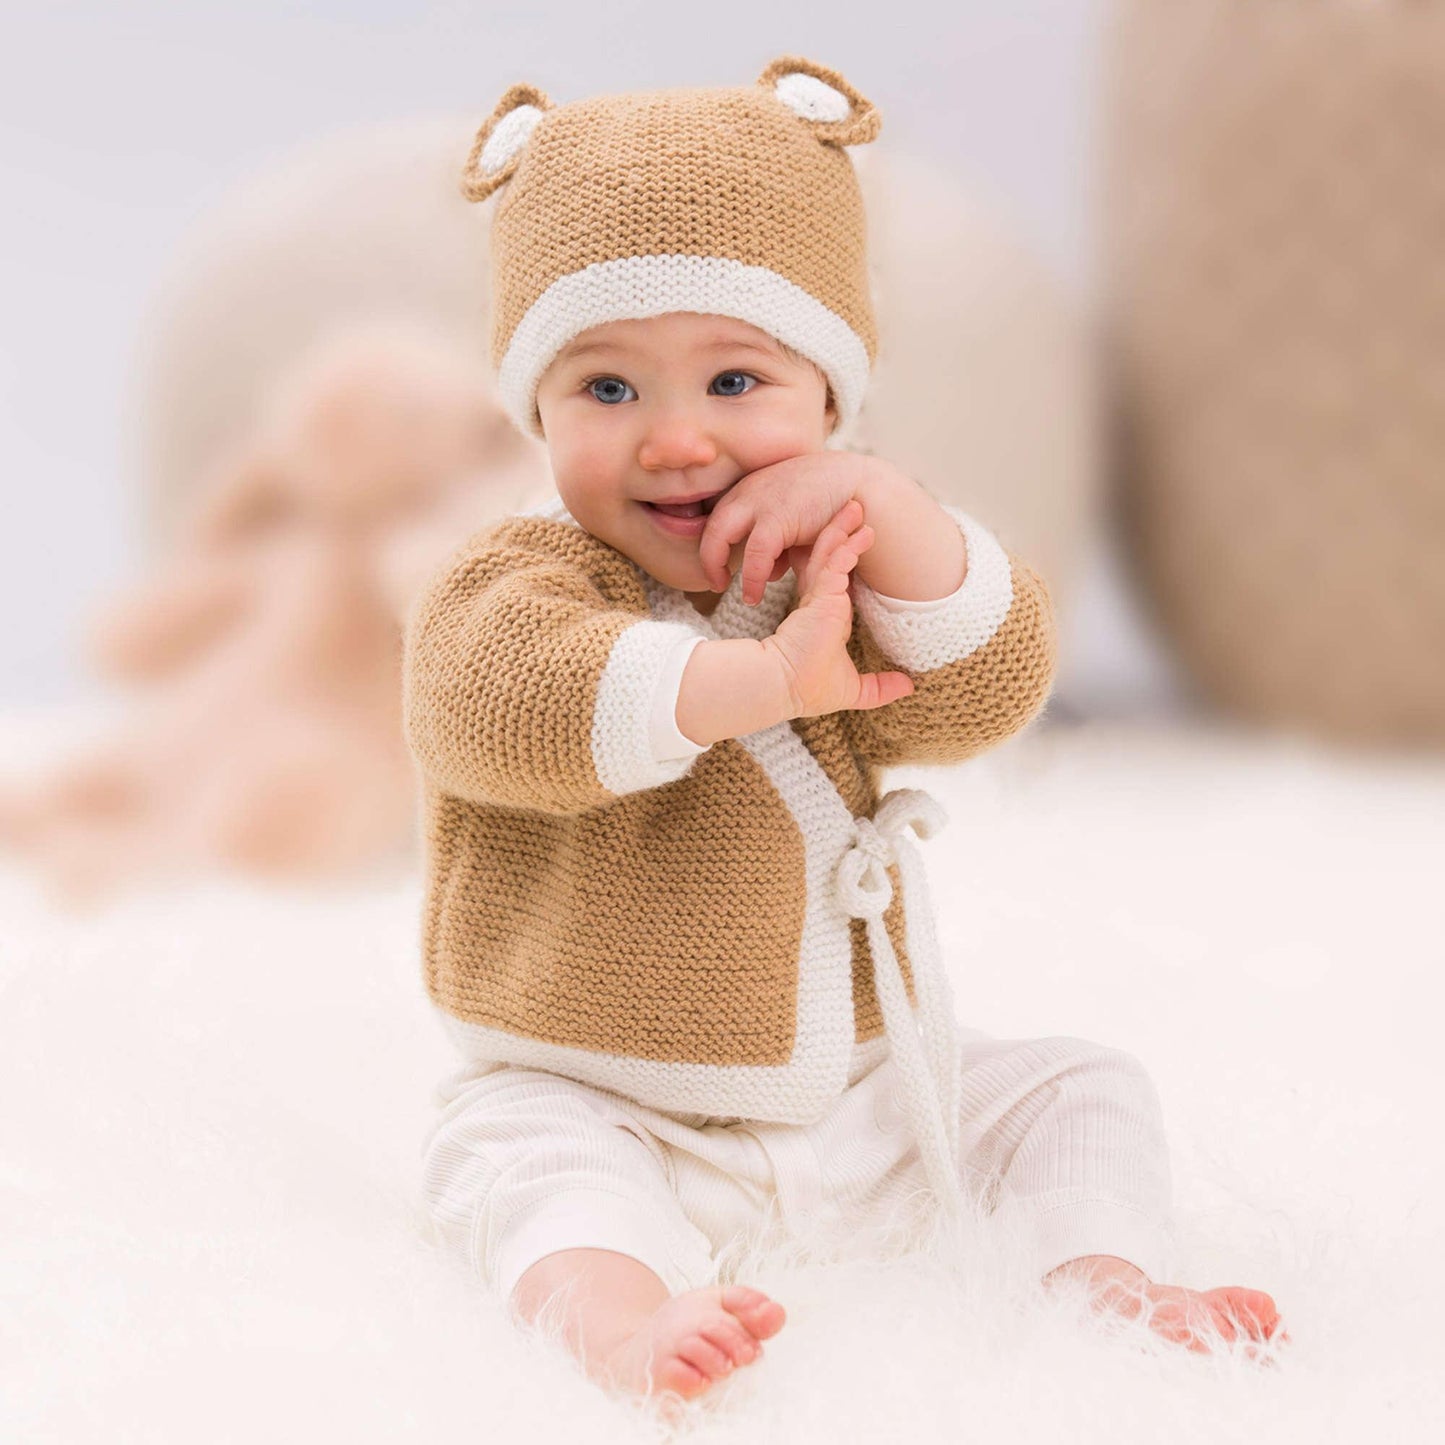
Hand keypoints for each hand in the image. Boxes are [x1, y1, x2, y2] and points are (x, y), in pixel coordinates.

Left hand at [698, 452, 868, 604]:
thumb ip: (780, 548)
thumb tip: (771, 575)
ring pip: (719, 537)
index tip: (721, 570)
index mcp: (748, 490)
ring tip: (727, 590)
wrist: (855, 483)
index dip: (714, 547)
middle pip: (709, 527)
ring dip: (717, 567)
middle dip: (709, 558)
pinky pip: (754, 552)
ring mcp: (758, 500)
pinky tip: (754, 596)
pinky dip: (751, 577)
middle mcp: (746, 492)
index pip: (717, 520)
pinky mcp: (776, 516)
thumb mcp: (794, 525)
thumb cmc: (827, 504)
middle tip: (717, 582)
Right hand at [762, 500, 914, 719]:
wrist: (787, 688)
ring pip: (831, 556)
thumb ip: (880, 687)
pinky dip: (845, 548)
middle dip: (842, 534)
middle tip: (853, 509)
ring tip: (856, 507)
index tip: (854, 540)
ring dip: (844, 531)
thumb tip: (910, 687)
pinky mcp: (820, 598)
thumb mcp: (854, 689)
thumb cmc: (811, 689)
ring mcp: (818, 599)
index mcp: (824, 616)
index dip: (841, 559)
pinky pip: (834, 566)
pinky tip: (857, 534)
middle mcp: (819, 603)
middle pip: (830, 559)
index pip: (833, 579)